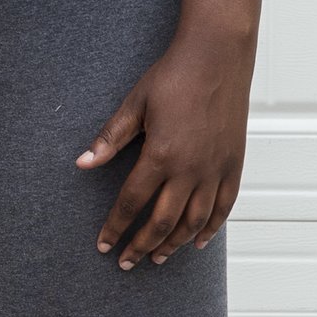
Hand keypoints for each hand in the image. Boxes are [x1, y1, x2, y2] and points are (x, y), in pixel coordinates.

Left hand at [76, 29, 256, 269]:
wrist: (217, 55)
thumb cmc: (174, 75)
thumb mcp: (135, 104)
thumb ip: (110, 138)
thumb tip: (82, 163)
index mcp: (160, 155)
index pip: (131, 203)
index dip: (115, 227)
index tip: (104, 244)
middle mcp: (189, 169)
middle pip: (162, 222)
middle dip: (141, 246)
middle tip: (126, 262)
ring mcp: (215, 169)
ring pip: (194, 222)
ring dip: (173, 244)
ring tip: (158, 258)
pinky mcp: (234, 164)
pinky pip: (223, 207)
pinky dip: (211, 229)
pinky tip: (198, 242)